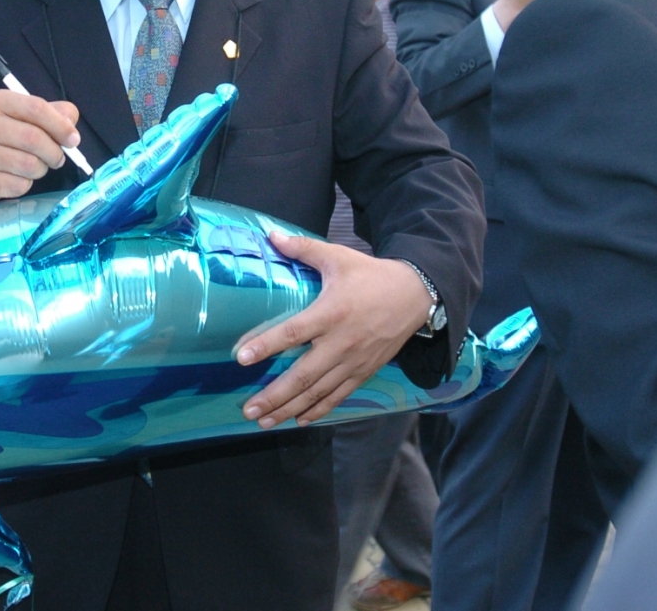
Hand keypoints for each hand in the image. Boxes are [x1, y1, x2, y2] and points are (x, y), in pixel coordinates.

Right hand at [0, 90, 81, 210]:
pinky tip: (17, 177)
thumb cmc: (7, 135)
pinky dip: (26, 184)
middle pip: (34, 139)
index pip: (36, 108)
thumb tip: (71, 130)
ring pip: (29, 165)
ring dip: (41, 169)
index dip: (60, 125)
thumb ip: (55, 115)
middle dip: (54, 152)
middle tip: (57, 158)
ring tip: (35, 165)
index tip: (73, 140)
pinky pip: (19, 185)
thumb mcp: (28, 116)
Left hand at [237, 233, 431, 428]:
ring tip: (264, 422)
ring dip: (289, 409)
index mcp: (331, 313)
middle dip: (274, 395)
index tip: (241, 358)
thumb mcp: (338, 257)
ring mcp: (353, 361)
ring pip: (318, 392)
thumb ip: (303, 248)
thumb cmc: (371, 276)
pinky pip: (338, 396)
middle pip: (302, 375)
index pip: (293, 333)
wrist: (415, 296)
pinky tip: (299, 420)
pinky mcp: (364, 371)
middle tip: (248, 410)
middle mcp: (341, 342)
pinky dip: (318, 411)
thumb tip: (271, 235)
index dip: (266, 346)